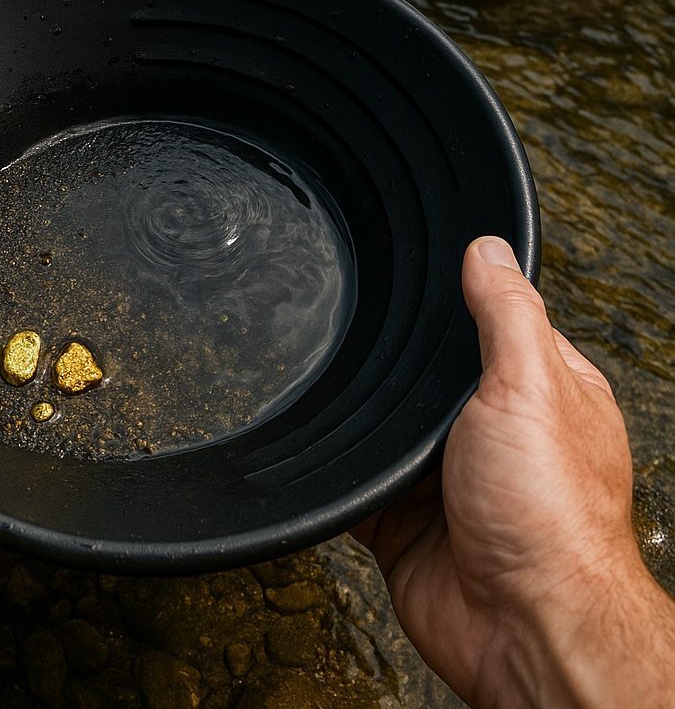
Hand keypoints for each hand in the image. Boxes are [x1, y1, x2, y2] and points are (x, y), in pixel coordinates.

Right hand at [353, 237, 674, 707]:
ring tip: (337, 392)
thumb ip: (506, 315)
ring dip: (366, 424)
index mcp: (539, 391)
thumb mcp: (531, 386)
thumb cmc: (550, 518)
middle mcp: (492, 432)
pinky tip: (327, 454)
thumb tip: (488, 251)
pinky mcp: (403, 518)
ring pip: (386, 431)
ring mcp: (445, 477)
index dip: (459, 300)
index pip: (494, 323)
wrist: (518, 625)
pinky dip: (340, 473)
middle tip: (361, 336)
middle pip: (427, 379)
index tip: (417, 272)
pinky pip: (356, 484)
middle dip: (398, 369)